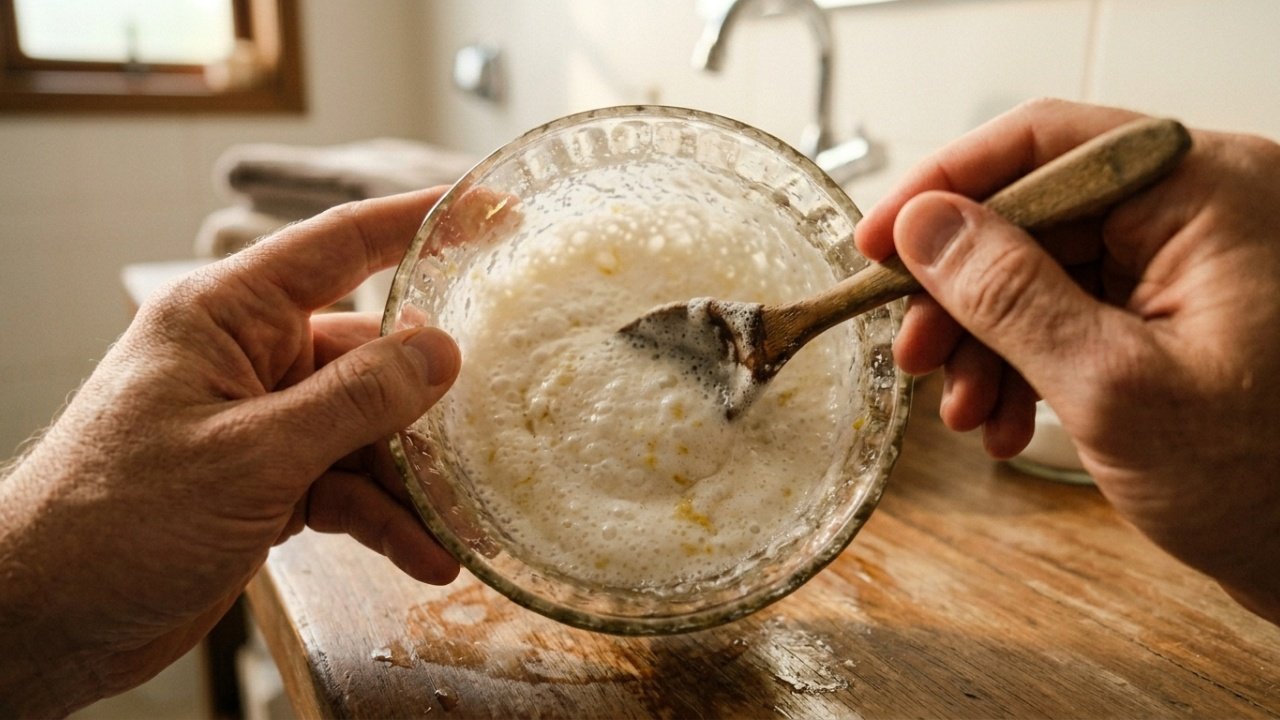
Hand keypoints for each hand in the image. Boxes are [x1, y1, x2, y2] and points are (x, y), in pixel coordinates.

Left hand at [0, 189, 461, 714]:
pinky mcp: (265, 481)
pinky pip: (343, 483)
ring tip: (463, 522)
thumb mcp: (250, 456)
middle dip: (427, 397)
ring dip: (410, 480)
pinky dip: (382, 518)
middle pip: (366, 354)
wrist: (46, 620)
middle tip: (499, 414)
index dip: (418, 223)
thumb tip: (442, 352)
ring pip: (363, 430)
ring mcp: (259, 422)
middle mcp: (248, 358)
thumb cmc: (116, 520)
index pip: (338, 246)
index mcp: (227, 316)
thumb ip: (353, 402)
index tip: (492, 211)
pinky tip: (425, 556)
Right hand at [856, 98, 1279, 623]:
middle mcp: (1198, 211)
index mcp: (1207, 192)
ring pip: (1040, 272)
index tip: (876, 243)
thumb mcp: (1113, 385)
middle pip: (1034, 215)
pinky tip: (1001, 421)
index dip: (944, 186)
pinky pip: (1069, 314)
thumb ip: (1008, 296)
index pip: (1047, 144)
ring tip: (961, 411)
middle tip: (909, 351)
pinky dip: (1023, 365)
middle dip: (960, 295)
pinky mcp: (1172, 316)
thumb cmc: (1267, 482)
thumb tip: (923, 227)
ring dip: (984, 343)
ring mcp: (1186, 265)